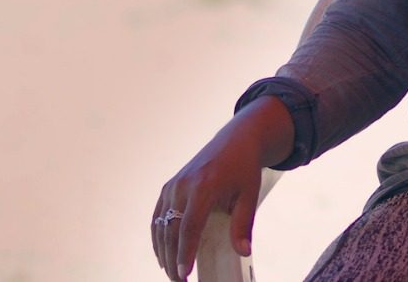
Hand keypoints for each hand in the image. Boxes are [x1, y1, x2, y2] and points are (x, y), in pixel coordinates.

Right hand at [152, 97, 292, 280]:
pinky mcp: (169, 186)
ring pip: (160, 224)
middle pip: (171, 229)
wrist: (236, 140)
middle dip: (172, 258)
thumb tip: (243, 252)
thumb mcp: (250, 193)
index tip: (184, 274)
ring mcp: (173, 184)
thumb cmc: (245, 167)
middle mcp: (183, 185)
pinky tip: (162, 253)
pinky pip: (157, 215)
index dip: (185, 252)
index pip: (189, 226)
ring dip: (162, 250)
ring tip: (171, 272)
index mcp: (204, 186)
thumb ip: (244, 223)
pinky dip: (157, 235)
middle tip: (178, 280)